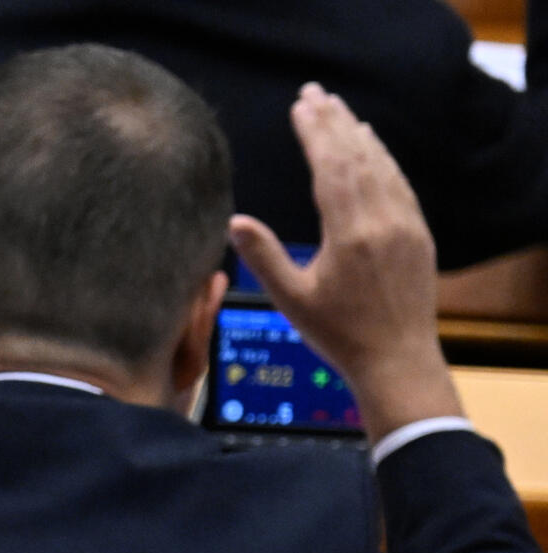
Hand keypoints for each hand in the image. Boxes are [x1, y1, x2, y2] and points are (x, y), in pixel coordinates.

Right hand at [229, 84, 459, 440]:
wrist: (397, 358)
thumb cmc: (339, 334)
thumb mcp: (292, 300)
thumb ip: (265, 257)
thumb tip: (235, 221)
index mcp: (350, 234)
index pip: (331, 168)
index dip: (315, 134)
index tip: (301, 106)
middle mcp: (382, 220)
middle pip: (357, 157)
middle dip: (334, 121)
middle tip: (315, 92)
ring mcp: (405, 224)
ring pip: (382, 165)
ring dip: (359, 134)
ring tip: (339, 109)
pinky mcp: (417, 232)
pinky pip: (399, 182)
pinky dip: (382, 158)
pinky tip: (372, 146)